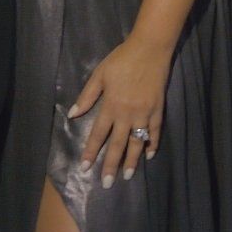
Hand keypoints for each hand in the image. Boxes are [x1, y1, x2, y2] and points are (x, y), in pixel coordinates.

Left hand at [70, 37, 170, 186]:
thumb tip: (73, 115)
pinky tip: (149, 154)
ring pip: (138, 142)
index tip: (85, 169)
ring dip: (132, 160)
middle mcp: (127, 114)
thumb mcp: (99, 75)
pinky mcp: (158, 109)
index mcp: (110, 106)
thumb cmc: (122, 59)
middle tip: (107, 184)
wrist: (150, 48)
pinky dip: (153, 143)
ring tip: (128, 175)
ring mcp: (145, 113)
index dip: (91, 152)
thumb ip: (87, 96)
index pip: (98, 135)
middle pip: (118, 144)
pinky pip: (155, 131)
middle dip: (111, 165)